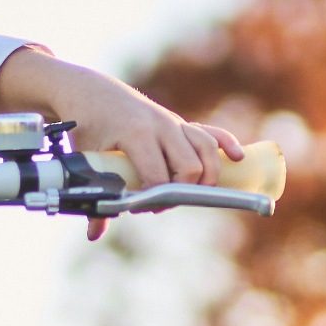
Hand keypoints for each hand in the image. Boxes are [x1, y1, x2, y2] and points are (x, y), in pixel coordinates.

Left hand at [0, 47, 242, 235]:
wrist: (90, 91)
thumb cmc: (87, 127)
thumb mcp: (87, 160)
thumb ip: (94, 198)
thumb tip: (94, 234)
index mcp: (137, 134)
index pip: (160, 177)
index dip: (155, 199)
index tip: (140, 208)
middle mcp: (161, 126)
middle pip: (191, 166)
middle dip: (184, 190)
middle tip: (163, 200)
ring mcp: (172, 122)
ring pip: (206, 148)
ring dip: (210, 174)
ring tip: (199, 193)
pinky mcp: (178, 122)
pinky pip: (210, 132)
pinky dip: (226, 143)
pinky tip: (238, 158)